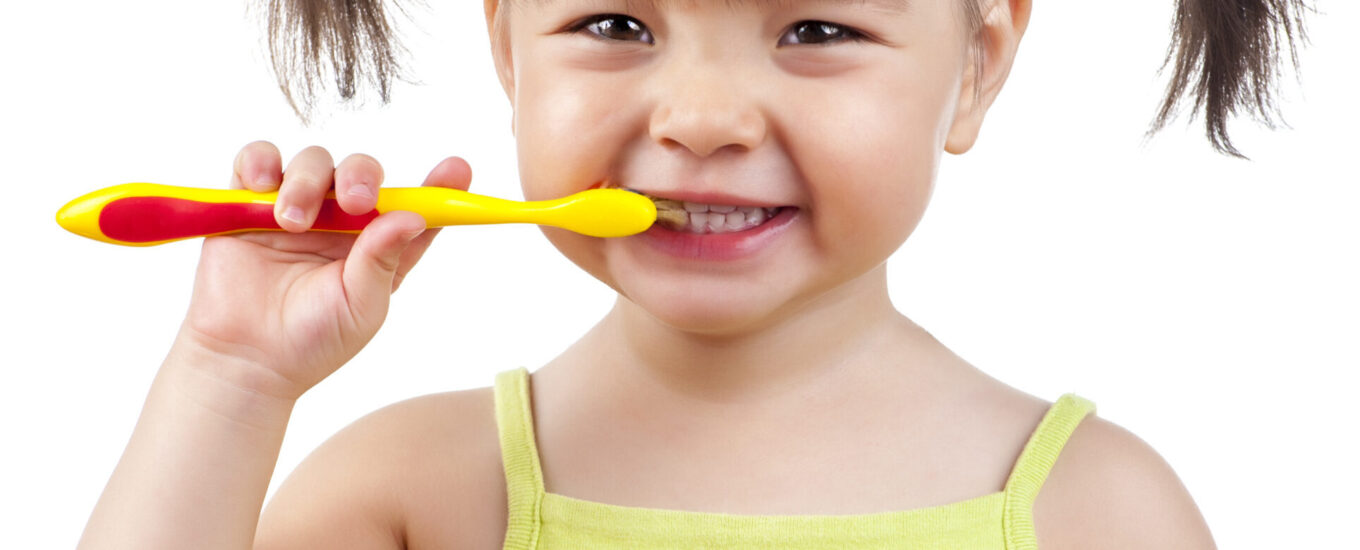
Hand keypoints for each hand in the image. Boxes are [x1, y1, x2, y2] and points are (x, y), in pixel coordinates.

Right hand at [169, 141, 471, 400]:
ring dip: (306, 181)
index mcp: (378, 247)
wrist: (244, 359)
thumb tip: (414, 217)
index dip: (439, 186)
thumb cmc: (311, 341)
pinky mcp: (247, 204)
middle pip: (360, 171)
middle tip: (354, 202)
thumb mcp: (360, 306)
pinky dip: (260, 162)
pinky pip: (257, 161)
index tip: (458, 168)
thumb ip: (383, 260)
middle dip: (361, 176)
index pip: (415, 207)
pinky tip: (262, 184)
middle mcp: (341, 222)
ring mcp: (297, 209)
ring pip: (312, 162)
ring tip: (292, 222)